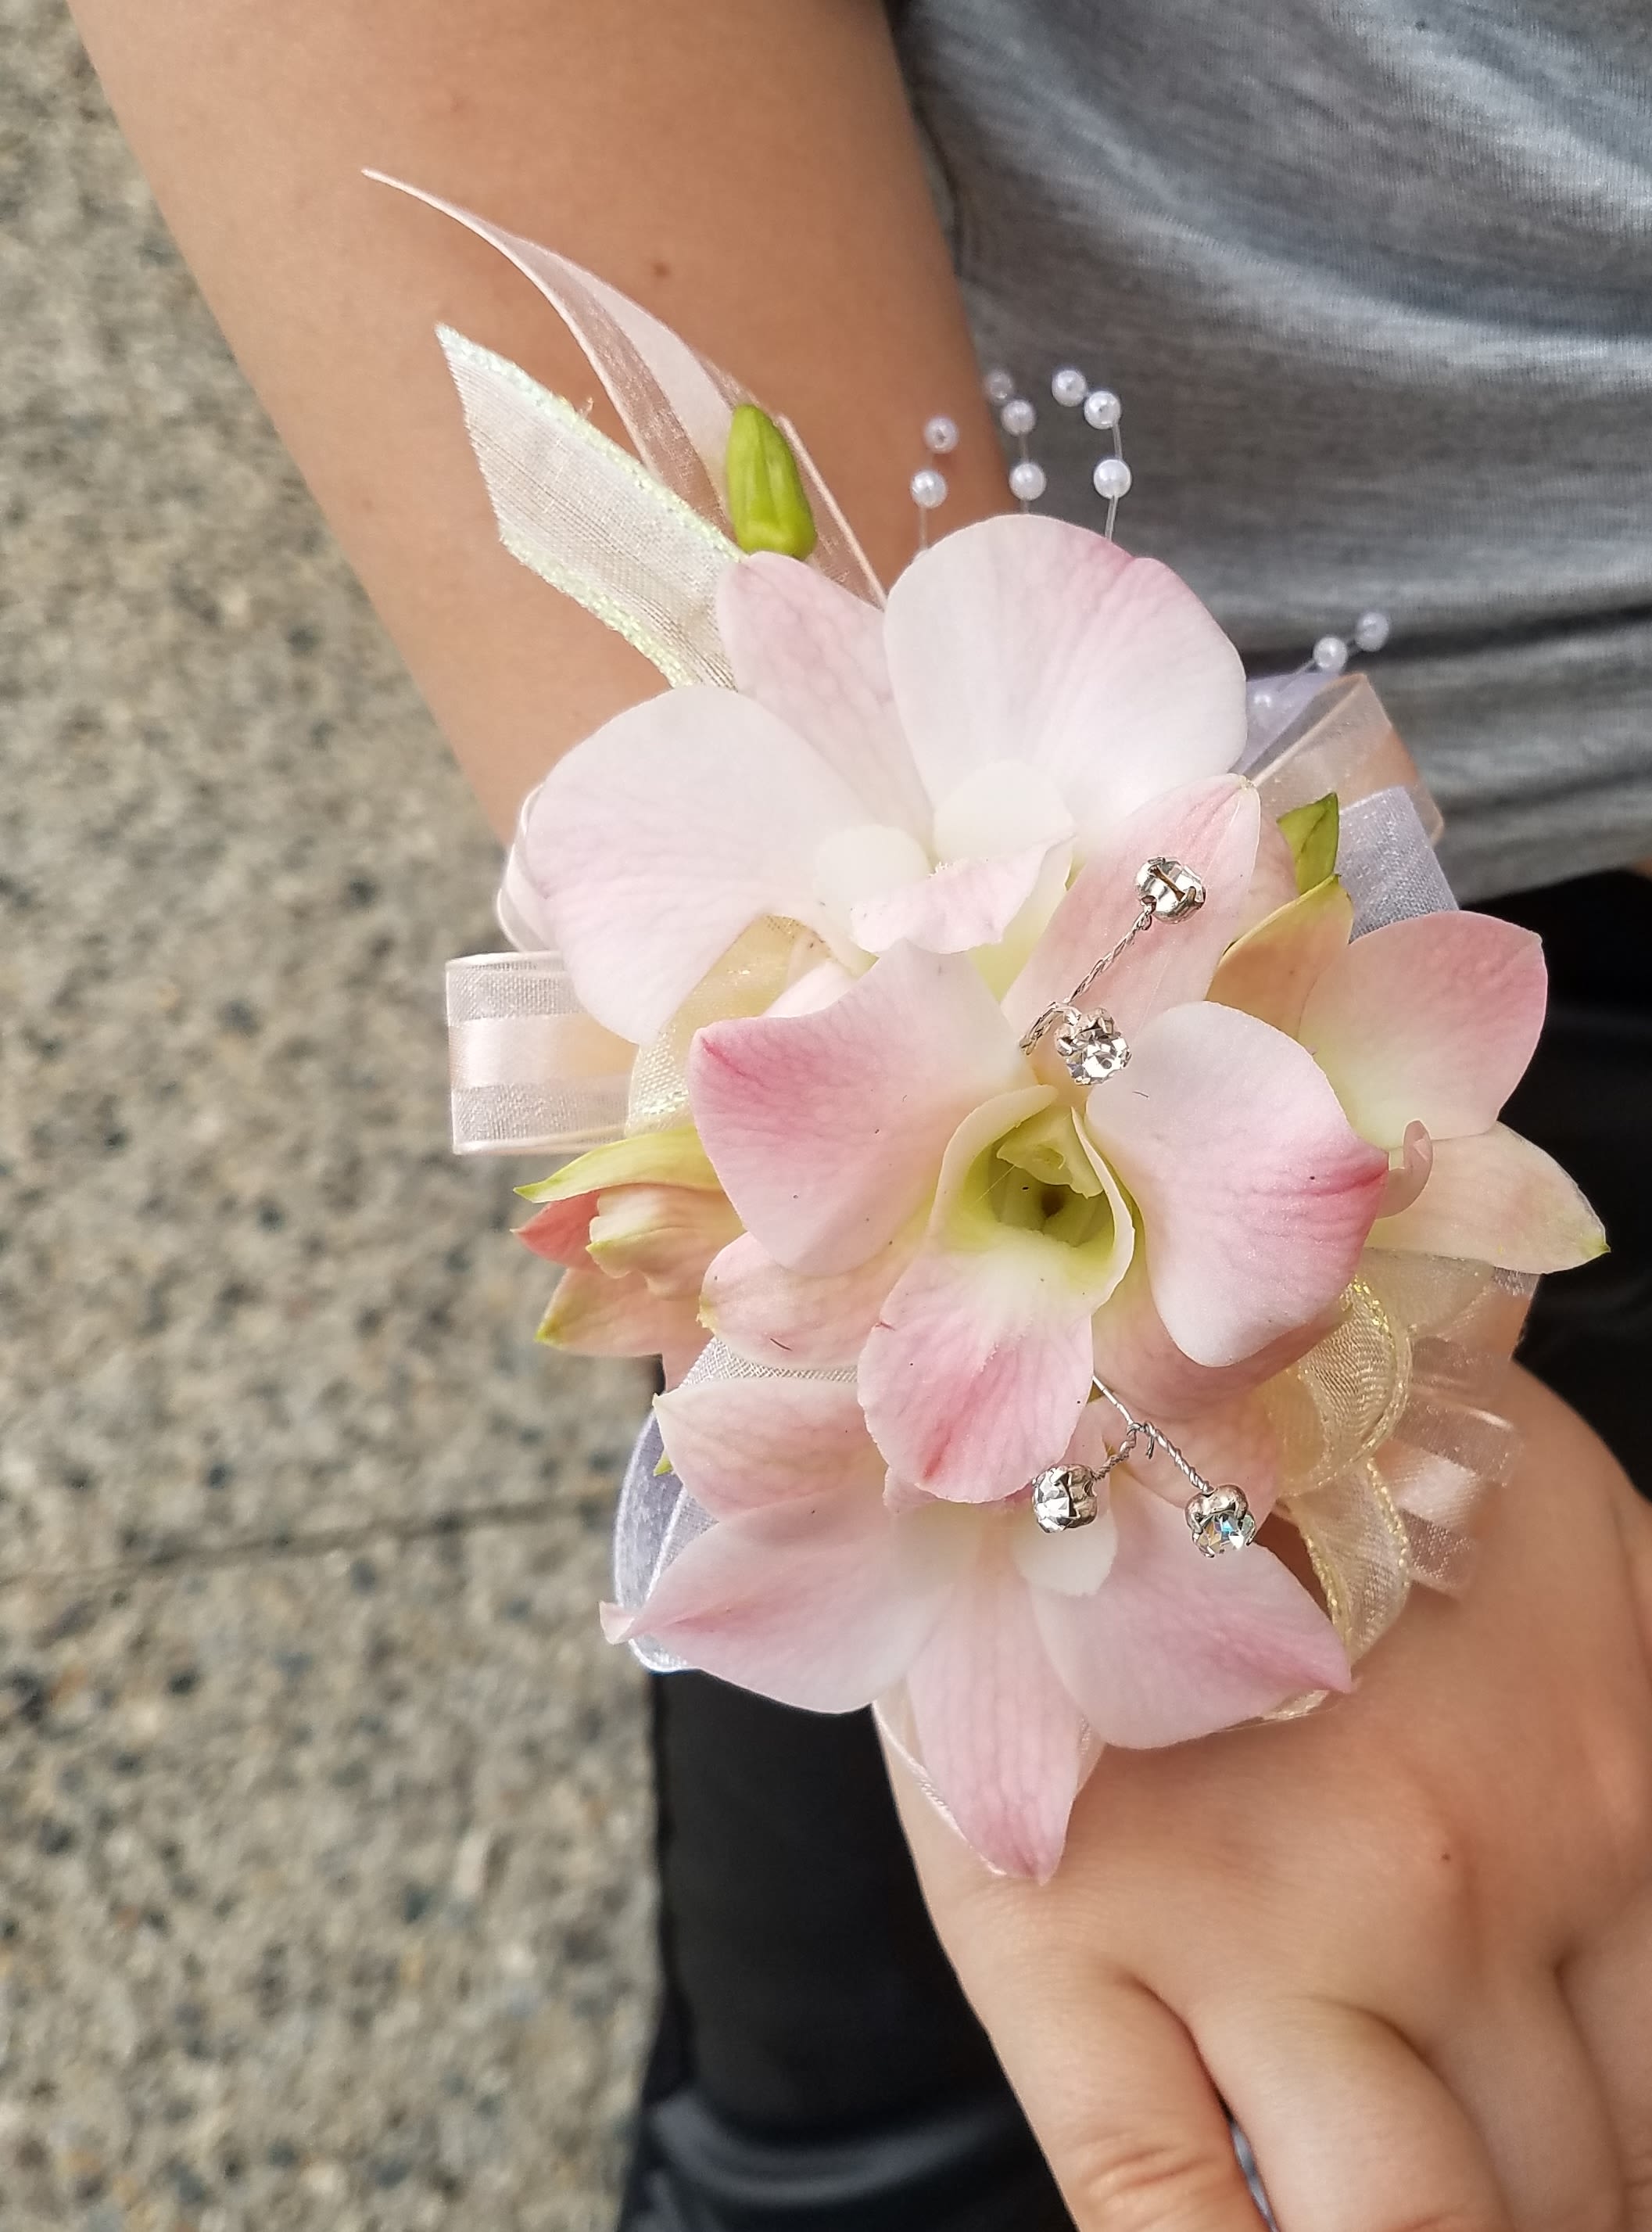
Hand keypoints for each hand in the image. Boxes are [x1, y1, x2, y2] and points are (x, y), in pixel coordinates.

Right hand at [891, 1366, 1651, 2230]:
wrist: (1089, 1360)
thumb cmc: (1354, 1447)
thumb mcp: (1605, 1556)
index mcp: (1598, 1799)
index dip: (1633, 2202)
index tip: (1597, 2196)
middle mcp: (1445, 1893)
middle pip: (1547, 2204)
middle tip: (1500, 2201)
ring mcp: (1251, 1928)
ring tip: (1398, 2217)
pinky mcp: (1064, 1939)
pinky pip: (1154, 2208)